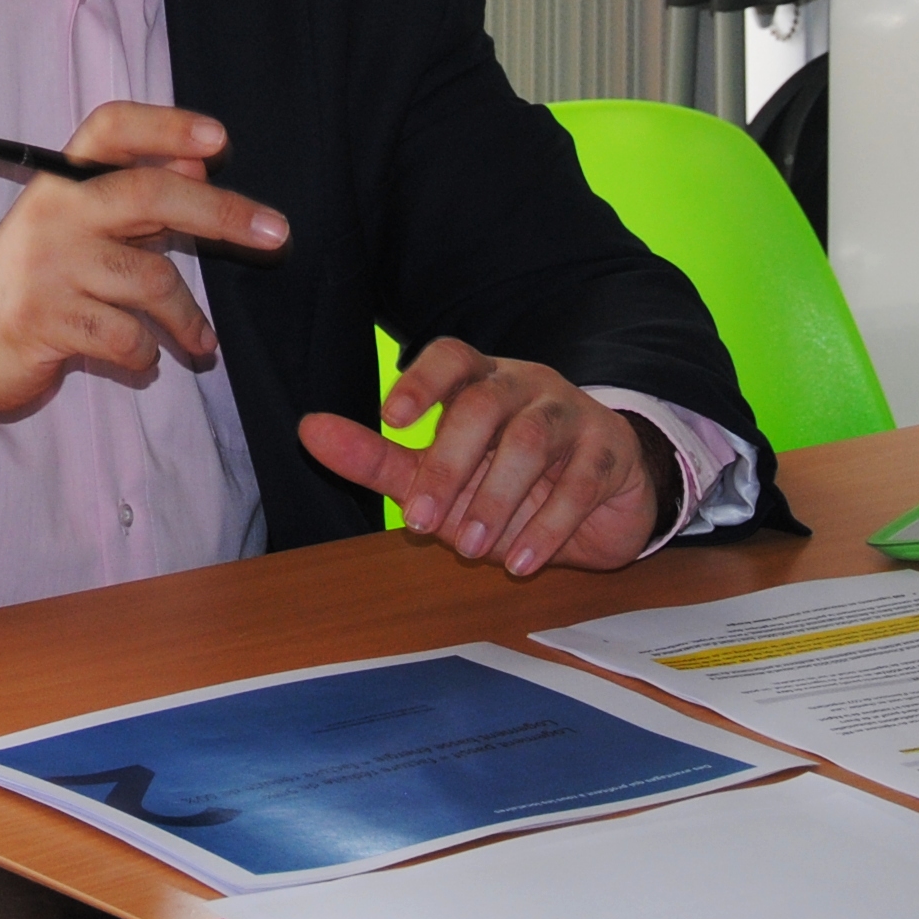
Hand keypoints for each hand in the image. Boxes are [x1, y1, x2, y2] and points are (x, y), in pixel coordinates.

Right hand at [0, 103, 287, 423]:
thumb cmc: (32, 277)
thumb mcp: (76, 226)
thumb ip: (133, 198)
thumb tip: (200, 164)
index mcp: (61, 180)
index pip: (112, 129)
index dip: (167, 126)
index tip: (219, 141)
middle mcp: (55, 212)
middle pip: (148, 194)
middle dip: (220, 212)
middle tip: (275, 234)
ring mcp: (48, 267)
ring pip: (150, 280)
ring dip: (188, 319)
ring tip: (201, 342)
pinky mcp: (47, 322)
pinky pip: (127, 338)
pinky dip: (147, 355)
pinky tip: (145, 359)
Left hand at [299, 337, 671, 575]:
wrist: (601, 502)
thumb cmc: (504, 481)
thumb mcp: (437, 474)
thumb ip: (376, 455)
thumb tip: (308, 430)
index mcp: (480, 380)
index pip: (451, 357)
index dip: (421, 381)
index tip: (391, 419)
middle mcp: (526, 386)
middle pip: (483, 406)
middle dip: (448, 466)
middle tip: (420, 522)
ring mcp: (572, 415)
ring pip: (532, 442)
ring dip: (496, 501)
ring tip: (473, 550)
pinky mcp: (610, 453)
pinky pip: (581, 483)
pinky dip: (549, 526)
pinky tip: (524, 561)